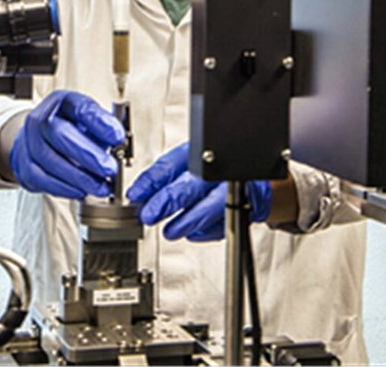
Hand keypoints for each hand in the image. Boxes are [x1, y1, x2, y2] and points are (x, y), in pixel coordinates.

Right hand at [9, 90, 124, 199]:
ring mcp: (28, 141)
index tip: (118, 137)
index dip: (100, 122)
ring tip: (101, 186)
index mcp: (63, 102)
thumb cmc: (71, 129)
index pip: (80, 108)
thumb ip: (104, 131)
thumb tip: (120, 148)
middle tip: (110, 169)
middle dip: (88, 154)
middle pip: (59, 133)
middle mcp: (41, 118)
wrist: (39, 138)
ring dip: (79, 177)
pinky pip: (42, 179)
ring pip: (50, 160)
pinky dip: (64, 188)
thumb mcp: (89, 121)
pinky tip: (81, 191)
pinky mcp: (24, 165)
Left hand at [126, 143, 271, 241]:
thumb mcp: (186, 164)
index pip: (171, 165)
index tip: (136, 195)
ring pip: (211, 207)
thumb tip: (138, 195)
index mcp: (198, 153)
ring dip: (187, 222)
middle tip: (150, 214)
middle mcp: (217, 169)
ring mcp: (234, 187)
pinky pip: (225, 221)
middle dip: (167, 201)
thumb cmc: (212, 169)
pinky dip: (207, 230)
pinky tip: (193, 232)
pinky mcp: (246, 205)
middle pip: (191, 185)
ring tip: (171, 231)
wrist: (250, 174)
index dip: (151, 181)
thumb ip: (163, 178)